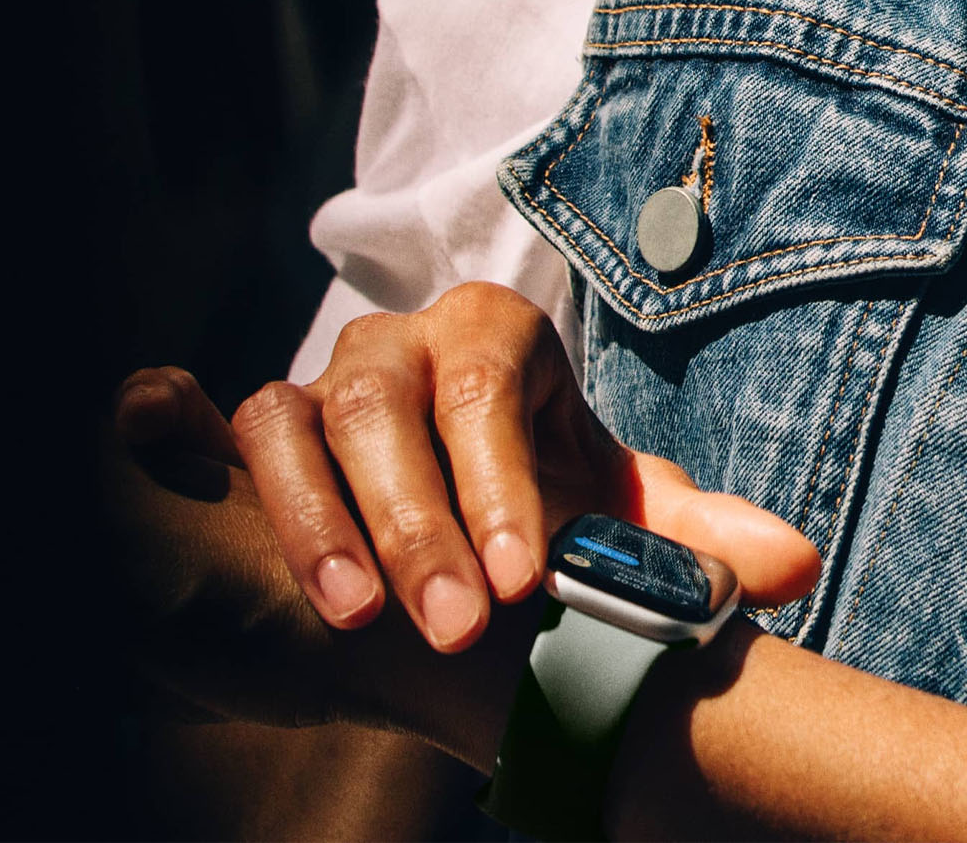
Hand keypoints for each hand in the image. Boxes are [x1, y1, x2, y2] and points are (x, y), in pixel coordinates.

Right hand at [231, 282, 818, 652]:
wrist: (468, 500)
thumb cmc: (545, 502)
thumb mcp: (617, 519)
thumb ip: (695, 540)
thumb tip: (795, 568)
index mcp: (494, 339)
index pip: (486, 394)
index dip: (499, 484)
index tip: (525, 580)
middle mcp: (398, 346)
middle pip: (383, 407)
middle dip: (415, 521)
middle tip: (457, 626)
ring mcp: (317, 380)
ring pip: (288, 420)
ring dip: (310, 517)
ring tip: (345, 616)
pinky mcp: (248, 422)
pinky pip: (198, 416)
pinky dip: (173, 430)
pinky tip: (171, 456)